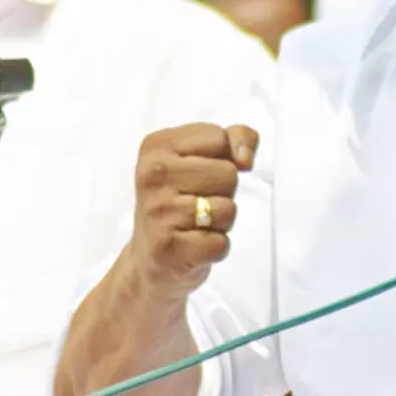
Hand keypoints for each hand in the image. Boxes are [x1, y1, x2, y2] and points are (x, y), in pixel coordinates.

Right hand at [125, 123, 259, 302]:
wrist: (150, 258)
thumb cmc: (182, 201)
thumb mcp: (203, 158)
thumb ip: (235, 138)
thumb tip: (246, 158)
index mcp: (157, 146)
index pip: (219, 138)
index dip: (223, 158)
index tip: (201, 174)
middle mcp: (152, 175)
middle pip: (228, 174)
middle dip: (224, 191)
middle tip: (198, 203)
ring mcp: (158, 212)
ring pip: (227, 209)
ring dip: (222, 221)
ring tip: (196, 224)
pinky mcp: (168, 248)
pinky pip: (220, 242)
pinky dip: (216, 247)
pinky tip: (195, 246)